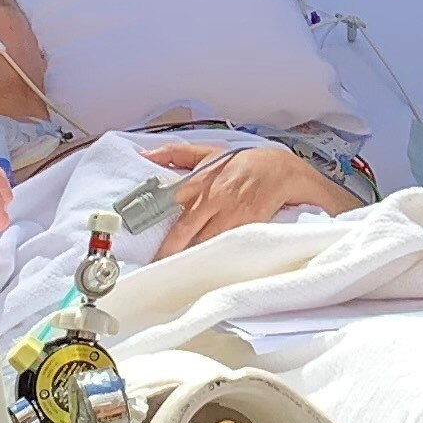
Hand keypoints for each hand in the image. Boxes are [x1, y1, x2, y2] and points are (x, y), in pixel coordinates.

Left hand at [144, 139, 362, 250]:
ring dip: (192, 255)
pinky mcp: (246, 226)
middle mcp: (213, 199)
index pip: (170, 201)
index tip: (143, 235)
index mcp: (199, 180)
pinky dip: (215, 255)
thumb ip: (174, 153)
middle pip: (185, 230)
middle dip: (170, 250)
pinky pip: (225, 245)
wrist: (280, 171)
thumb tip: (145, 154)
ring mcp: (230, 215)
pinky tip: (206, 266)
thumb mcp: (208, 152)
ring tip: (178, 270)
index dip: (154, 218)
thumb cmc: (240, 164)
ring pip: (205, 241)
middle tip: (156, 266)